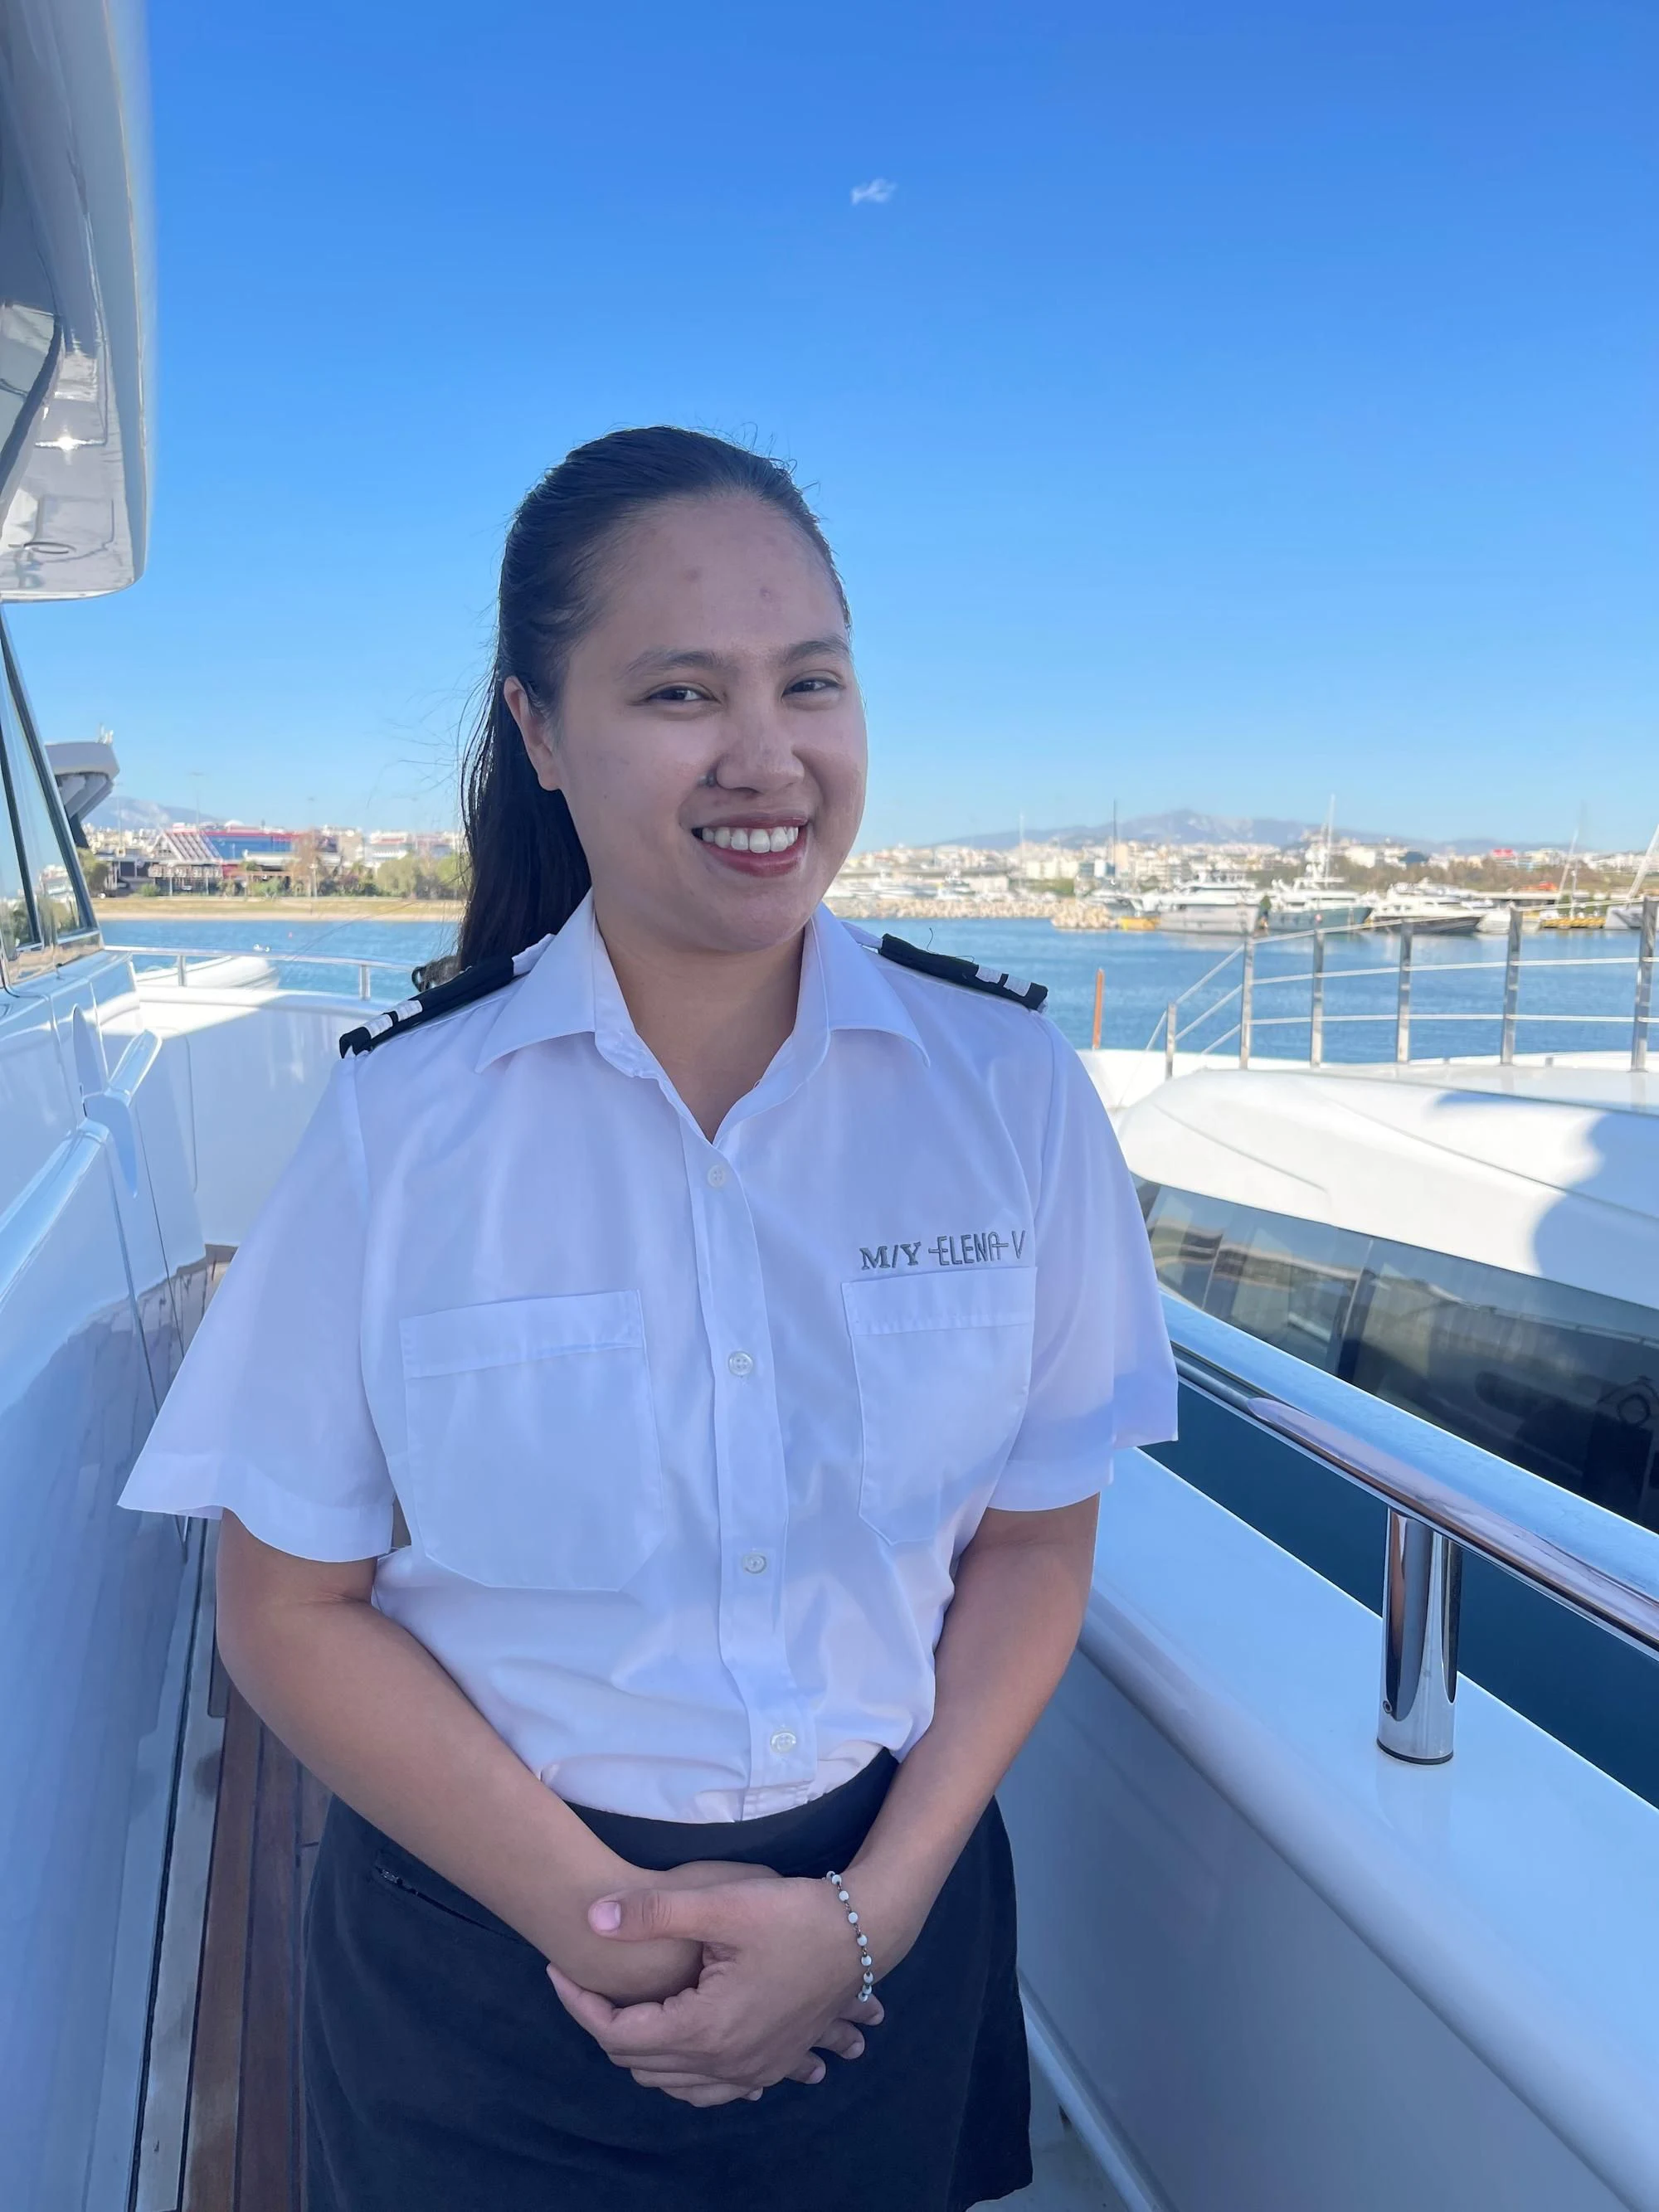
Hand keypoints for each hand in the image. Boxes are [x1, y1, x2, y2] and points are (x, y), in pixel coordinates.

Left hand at [547, 1874, 883, 2106]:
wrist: (864, 1933)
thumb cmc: (793, 1914)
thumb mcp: (722, 1902)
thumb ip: (653, 1912)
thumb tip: (592, 1918)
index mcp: (704, 2027)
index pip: (616, 2033)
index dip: (578, 2003)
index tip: (557, 1968)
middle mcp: (724, 2063)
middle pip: (637, 2062)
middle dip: (603, 2024)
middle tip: (586, 1981)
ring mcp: (752, 2072)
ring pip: (672, 2084)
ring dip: (640, 2052)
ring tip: (624, 2007)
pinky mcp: (772, 2066)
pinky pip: (710, 2091)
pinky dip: (683, 2074)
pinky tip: (681, 2045)